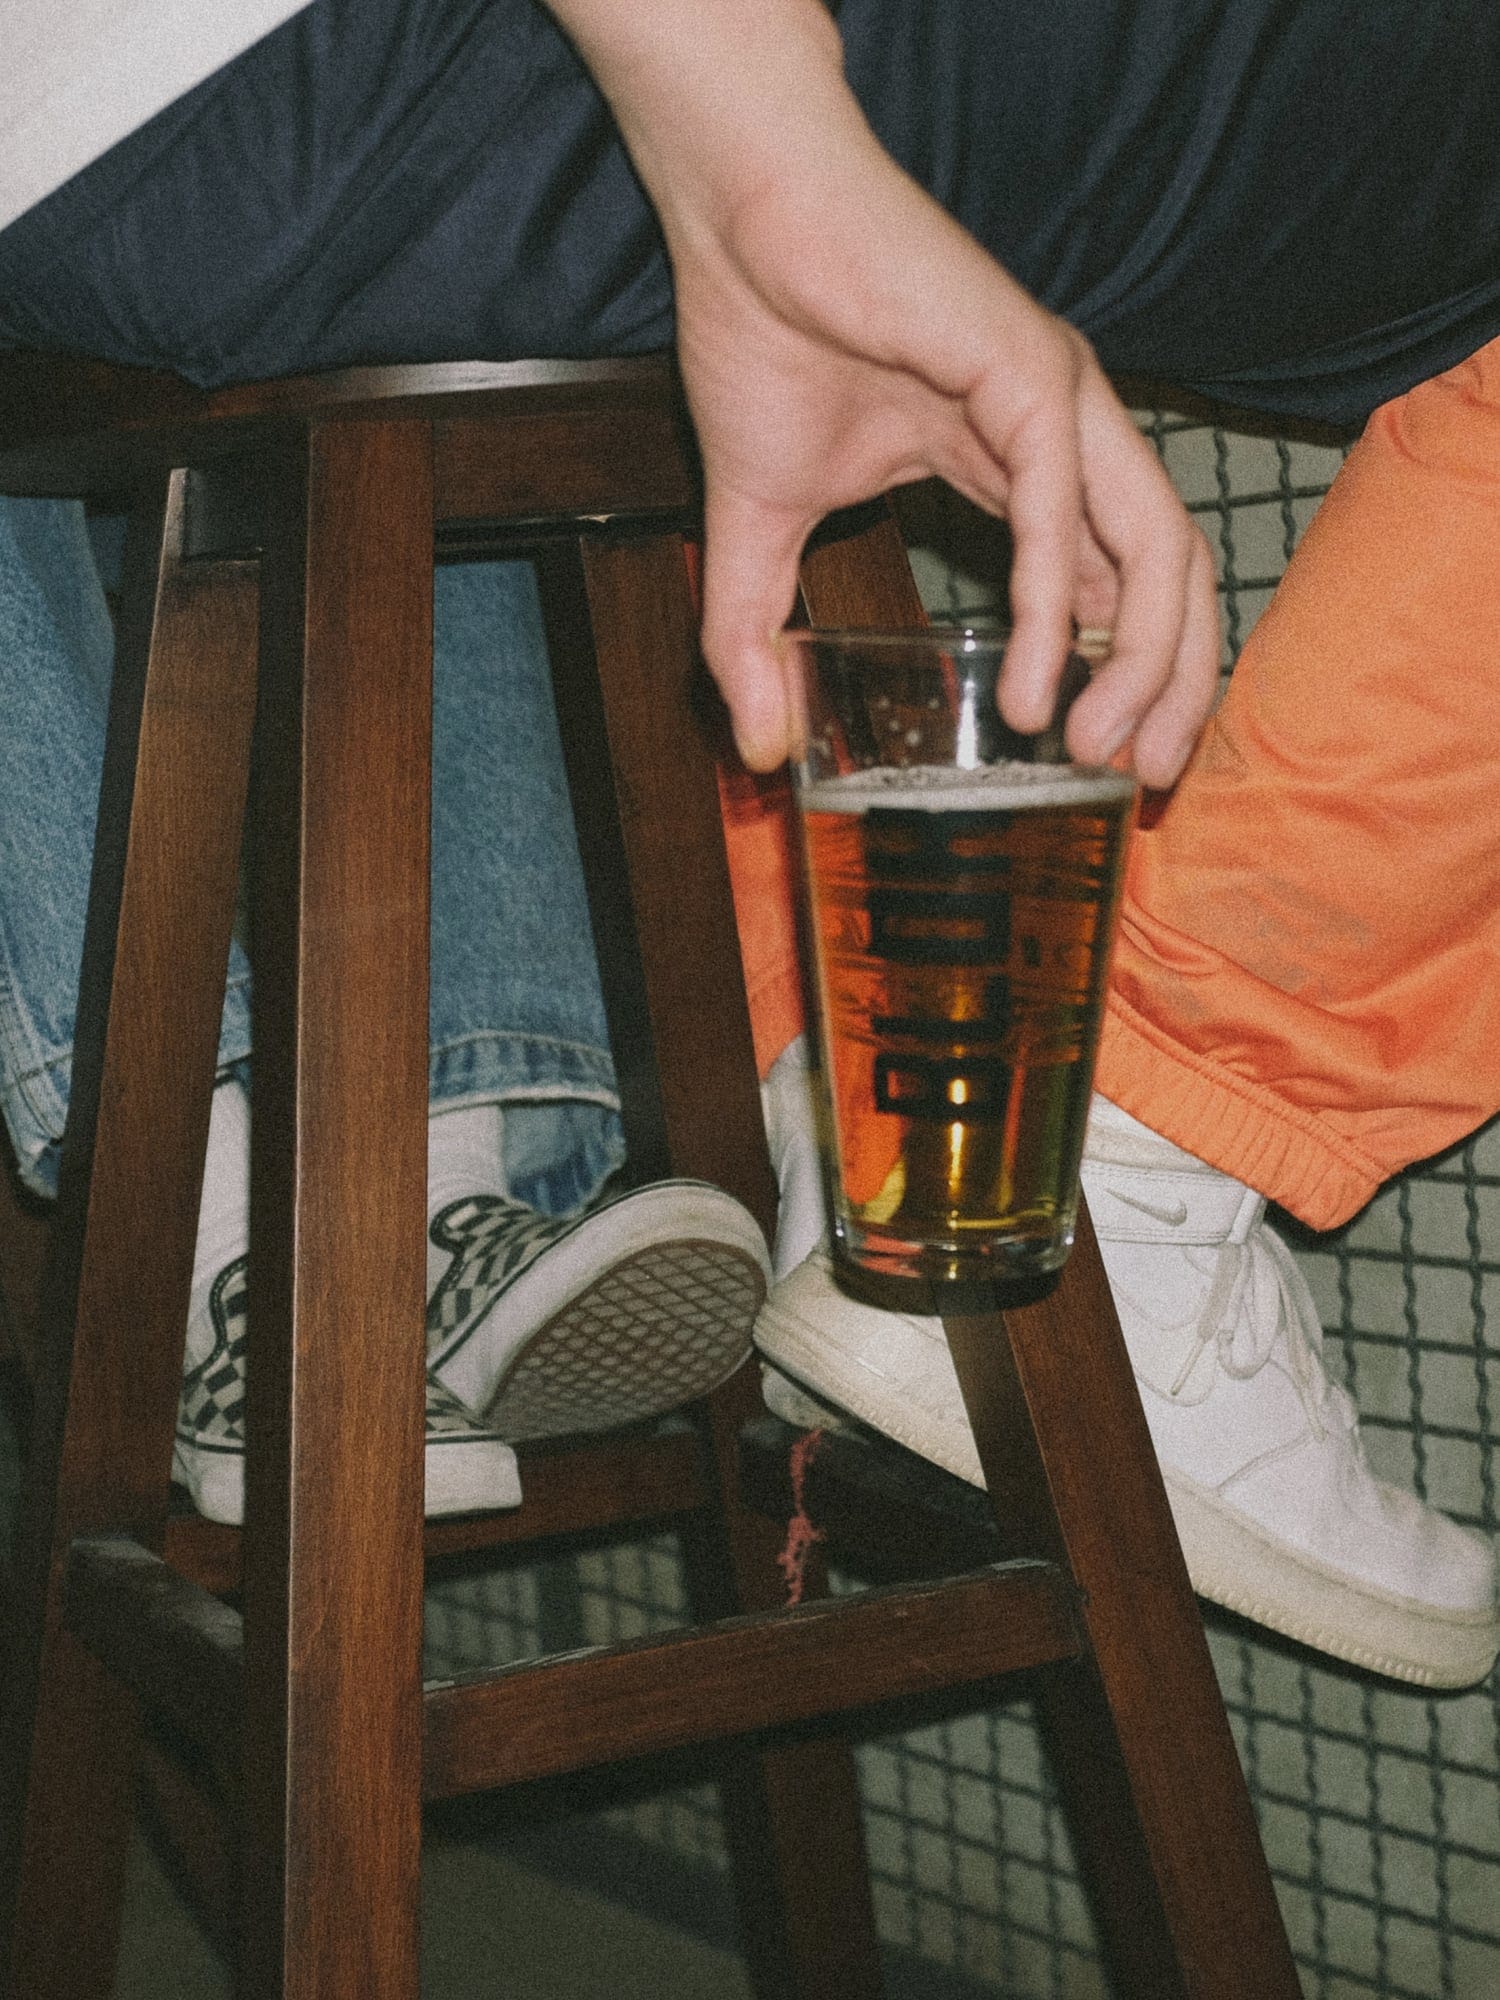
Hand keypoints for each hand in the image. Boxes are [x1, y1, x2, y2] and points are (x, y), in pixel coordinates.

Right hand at [547, 0, 1219, 784]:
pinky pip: (1061, 509)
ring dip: (1146, 663)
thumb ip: (754, 638)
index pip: (1113, 582)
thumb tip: (758, 748)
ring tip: (1102, 756)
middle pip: (1167, 575)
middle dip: (1176, 685)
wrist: (740, 224)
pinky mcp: (1029, 371)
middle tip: (1141, 781)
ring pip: (1153, 548)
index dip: (1132, 673)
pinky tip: (1043, 692)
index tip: (1110, 765)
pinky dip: (1059, 608)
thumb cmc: (761, 341)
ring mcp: (1060, 400)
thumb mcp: (757, 530)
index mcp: (1023, 466)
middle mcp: (1065, 437)